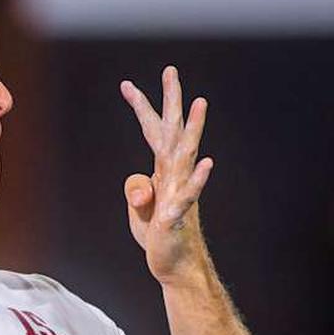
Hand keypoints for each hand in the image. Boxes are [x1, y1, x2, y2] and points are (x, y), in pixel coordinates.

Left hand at [120, 66, 213, 284]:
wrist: (173, 265)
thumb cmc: (157, 232)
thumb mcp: (137, 207)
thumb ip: (136, 190)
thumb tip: (144, 187)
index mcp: (163, 170)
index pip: (154, 132)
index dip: (141, 108)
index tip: (127, 84)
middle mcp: (174, 175)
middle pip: (173, 132)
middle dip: (172, 100)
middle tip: (170, 70)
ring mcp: (178, 193)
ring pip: (186, 155)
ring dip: (193, 129)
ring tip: (200, 104)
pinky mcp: (176, 216)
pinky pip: (188, 194)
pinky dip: (197, 179)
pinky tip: (207, 163)